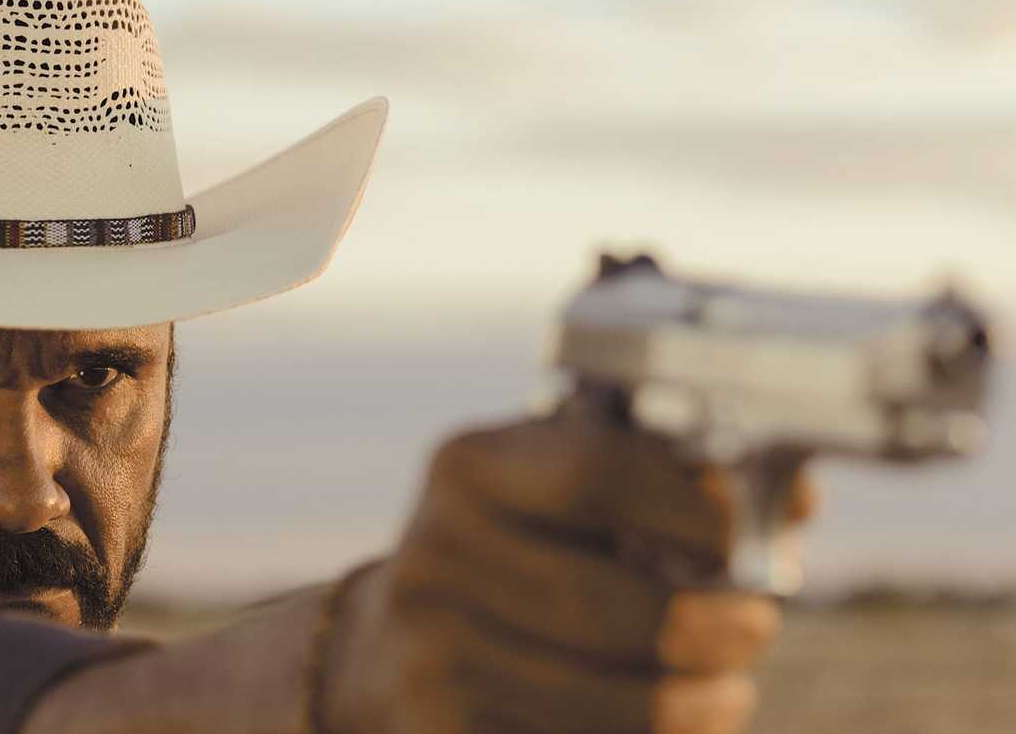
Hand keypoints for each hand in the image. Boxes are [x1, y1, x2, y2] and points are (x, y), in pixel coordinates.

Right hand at [324, 412, 816, 733]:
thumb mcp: (551, 493)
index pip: (596, 475)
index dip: (696, 509)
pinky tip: (669, 729)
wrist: (385, 653)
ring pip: (610, 704)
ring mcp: (432, 658)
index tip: (750, 538)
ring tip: (726, 696)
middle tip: (756, 631)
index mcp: (466, 471)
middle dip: (718, 629)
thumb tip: (794, 497)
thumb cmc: (509, 557)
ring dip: (700, 709)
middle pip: (614, 608)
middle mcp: (435, 559)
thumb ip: (660, 482)